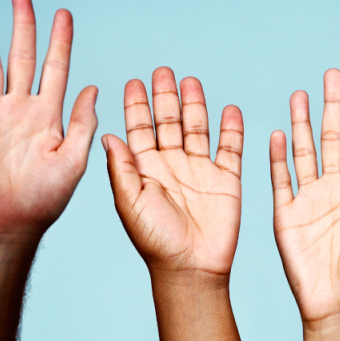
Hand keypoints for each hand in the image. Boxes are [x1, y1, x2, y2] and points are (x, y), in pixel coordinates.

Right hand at [0, 0, 97, 240]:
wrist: (9, 222)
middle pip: (23, 57)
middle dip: (24, 27)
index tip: (64, 13)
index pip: (57, 67)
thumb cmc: (45, 199)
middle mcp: (22, 109)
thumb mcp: (74, 160)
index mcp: (50, 115)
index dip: (60, 40)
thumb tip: (93, 88)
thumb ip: (82, 124)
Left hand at [104, 68, 243, 275]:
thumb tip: (108, 135)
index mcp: (146, 169)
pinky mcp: (226, 180)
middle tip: (163, 71)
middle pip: (168, 122)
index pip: (140, 129)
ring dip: (195, 105)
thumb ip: (121, 168)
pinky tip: (229, 109)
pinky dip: (231, 129)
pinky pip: (230, 148)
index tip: (134, 82)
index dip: (137, 106)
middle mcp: (172, 165)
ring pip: (198, 128)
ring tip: (191, 81)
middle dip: (165, 96)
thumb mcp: (130, 203)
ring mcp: (199, 171)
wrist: (190, 268)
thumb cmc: (155, 241)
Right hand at [270, 69, 339, 322]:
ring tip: (300, 94)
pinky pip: (280, 180)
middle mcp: (337, 189)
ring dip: (303, 123)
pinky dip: (277, 158)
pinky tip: (276, 134)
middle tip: (333, 75)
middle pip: (333, 138)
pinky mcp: (286, 216)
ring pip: (305, 152)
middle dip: (333, 106)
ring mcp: (310, 200)